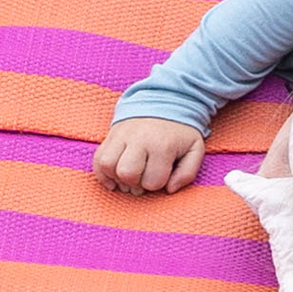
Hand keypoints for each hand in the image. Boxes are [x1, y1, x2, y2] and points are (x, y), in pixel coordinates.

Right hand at [92, 116, 207, 194]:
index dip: (158, 185)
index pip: (153, 181)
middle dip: (135, 185)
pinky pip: (98, 158)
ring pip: (108, 165)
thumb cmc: (180, 132)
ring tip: (129, 179)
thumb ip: (187, 173)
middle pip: (127, 174)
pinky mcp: (111, 135)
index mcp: (162, 145)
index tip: (162, 175)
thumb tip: (169, 190)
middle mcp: (139, 139)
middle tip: (143, 180)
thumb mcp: (194, 150)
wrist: (165, 101)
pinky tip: (113, 179)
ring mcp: (122, 135)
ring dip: (117, 178)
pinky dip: (102, 173)